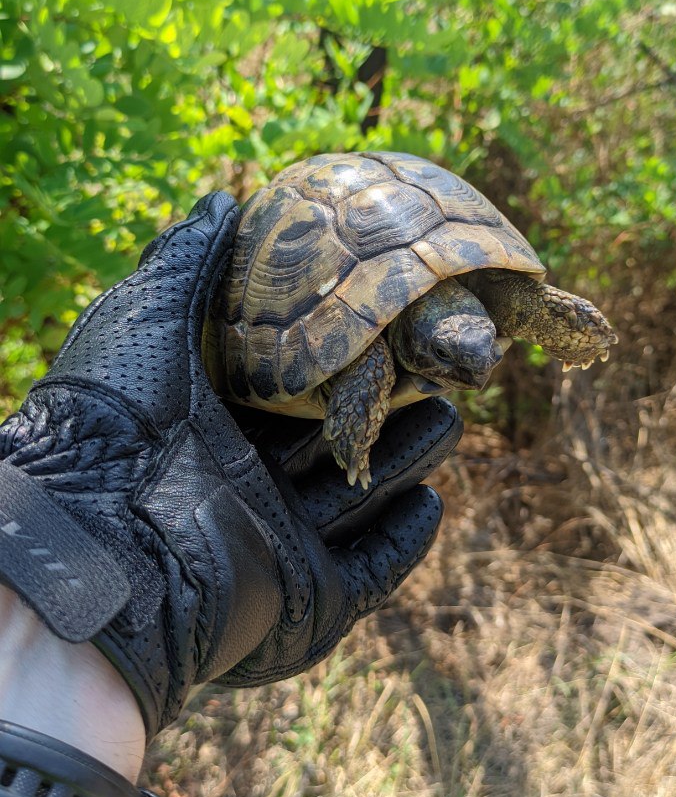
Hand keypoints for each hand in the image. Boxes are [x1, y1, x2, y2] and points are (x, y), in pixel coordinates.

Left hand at [0, 193, 461, 738]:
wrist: (103, 536)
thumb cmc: (117, 418)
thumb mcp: (148, 313)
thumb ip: (190, 258)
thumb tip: (225, 200)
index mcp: (211, 423)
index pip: (293, 386)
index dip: (342, 355)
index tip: (389, 323)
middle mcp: (244, 482)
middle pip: (334, 442)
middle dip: (388, 406)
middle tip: (438, 371)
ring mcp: (276, 541)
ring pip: (359, 499)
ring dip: (407, 461)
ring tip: (451, 419)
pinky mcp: (305, 596)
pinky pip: (369, 569)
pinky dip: (400, 540)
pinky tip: (430, 503)